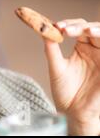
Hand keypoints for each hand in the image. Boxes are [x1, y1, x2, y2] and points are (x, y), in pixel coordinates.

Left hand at [43, 19, 99, 135]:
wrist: (73, 113)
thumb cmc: (65, 91)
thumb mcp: (56, 67)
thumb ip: (51, 49)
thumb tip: (43, 29)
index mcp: (81, 47)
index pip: (77, 28)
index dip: (68, 25)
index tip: (56, 26)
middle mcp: (94, 50)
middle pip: (92, 28)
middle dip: (80, 26)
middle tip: (66, 29)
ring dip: (97, 30)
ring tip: (87, 31)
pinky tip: (96, 38)